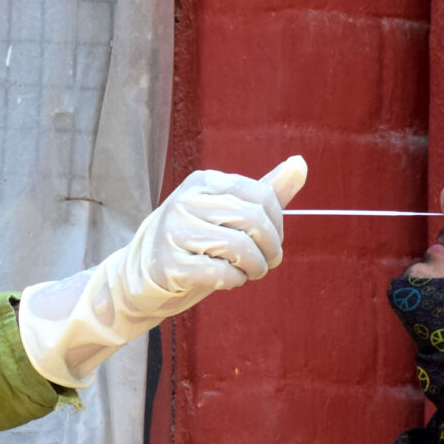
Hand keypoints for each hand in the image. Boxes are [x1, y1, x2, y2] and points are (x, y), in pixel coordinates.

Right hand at [16, 156, 308, 387]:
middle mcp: (187, 201)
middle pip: (252, 221)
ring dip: (255, 267)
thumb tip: (301, 164)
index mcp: (204, 182)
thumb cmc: (195, 243)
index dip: (278, 225)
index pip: (261, 196)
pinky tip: (229, 280)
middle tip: (268, 263)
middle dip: (270, 248)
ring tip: (250, 273)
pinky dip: (233, 280)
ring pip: (238, 247)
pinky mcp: (170, 265)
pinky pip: (219, 272)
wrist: (142, 276)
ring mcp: (175, 232)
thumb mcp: (229, 213)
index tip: (273, 244)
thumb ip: (266, 191)